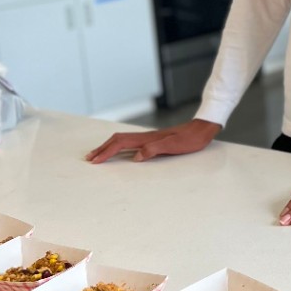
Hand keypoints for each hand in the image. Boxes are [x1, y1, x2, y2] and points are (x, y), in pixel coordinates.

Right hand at [86, 118, 219, 163]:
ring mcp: (149, 137)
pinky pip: (131, 142)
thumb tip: (136, 156)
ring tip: (98, 154)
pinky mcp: (154, 140)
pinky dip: (120, 146)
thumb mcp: (174, 146)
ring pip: (122, 140)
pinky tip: (120, 150)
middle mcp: (145, 137)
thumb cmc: (190, 139)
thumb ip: (154, 149)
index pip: (121, 144)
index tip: (95, 161)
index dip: (106, 152)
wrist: (202, 129)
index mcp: (147, 139)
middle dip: (102, 149)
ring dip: (108, 147)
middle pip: (117, 140)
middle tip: (89, 158)